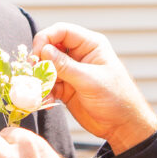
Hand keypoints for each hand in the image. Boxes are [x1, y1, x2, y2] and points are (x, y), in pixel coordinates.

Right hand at [33, 22, 156, 153]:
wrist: (122, 126)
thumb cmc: (116, 98)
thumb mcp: (90, 80)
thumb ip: (65, 66)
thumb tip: (43, 50)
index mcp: (90, 45)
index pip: (62, 31)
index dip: (46, 39)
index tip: (37, 55)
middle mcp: (79, 55)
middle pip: (50, 48)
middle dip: (40, 62)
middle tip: (34, 76)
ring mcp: (72, 72)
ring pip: (46, 68)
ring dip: (40, 80)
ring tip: (40, 93)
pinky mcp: (66, 88)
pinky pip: (48, 85)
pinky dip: (44, 93)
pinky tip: (47, 103)